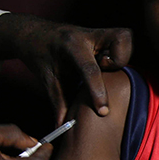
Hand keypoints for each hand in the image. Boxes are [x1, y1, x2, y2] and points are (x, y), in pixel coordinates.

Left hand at [0, 13, 131, 120]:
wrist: (32, 33)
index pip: (90, 69)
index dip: (98, 92)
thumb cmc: (39, 56)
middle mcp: (88, 34)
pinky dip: (120, 52)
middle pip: (121, 41)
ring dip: (122, 56)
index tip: (103, 111)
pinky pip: (123, 40)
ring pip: (126, 38)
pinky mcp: (102, 33)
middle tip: (103, 70)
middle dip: (119, 60)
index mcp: (71, 46)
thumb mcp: (48, 80)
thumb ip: (59, 104)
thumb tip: (64, 127)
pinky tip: (104, 62)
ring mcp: (97, 32)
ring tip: (104, 66)